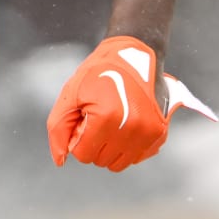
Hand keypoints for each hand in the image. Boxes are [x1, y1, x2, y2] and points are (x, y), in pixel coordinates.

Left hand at [46, 36, 215, 170]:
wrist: (134, 54)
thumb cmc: (98, 73)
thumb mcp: (70, 94)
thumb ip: (59, 128)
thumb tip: (60, 161)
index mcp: (108, 117)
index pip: (83, 154)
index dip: (78, 135)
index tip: (85, 115)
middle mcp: (132, 128)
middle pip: (100, 160)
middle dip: (93, 141)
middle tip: (98, 115)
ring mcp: (149, 133)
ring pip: (118, 164)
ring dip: (110, 147)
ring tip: (112, 120)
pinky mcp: (159, 134)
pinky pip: (135, 157)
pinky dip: (127, 146)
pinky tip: (126, 124)